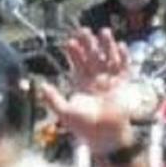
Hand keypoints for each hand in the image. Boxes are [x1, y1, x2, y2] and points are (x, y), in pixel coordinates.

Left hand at [41, 27, 133, 155]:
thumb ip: (53, 99)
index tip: (69, 42)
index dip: (74, 53)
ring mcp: (110, 82)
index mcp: (82, 85)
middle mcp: (96, 81)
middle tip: (84, 30)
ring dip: (107, 46)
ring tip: (104, 32)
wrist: (105, 136)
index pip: (77, 64)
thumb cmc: (84, 127)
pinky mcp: (122, 86)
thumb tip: (41, 85)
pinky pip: (124, 68)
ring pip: (108, 59)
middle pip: (93, 57)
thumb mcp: (65, 112)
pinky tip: (120, 46)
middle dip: (89, 44)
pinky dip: (124, 58)